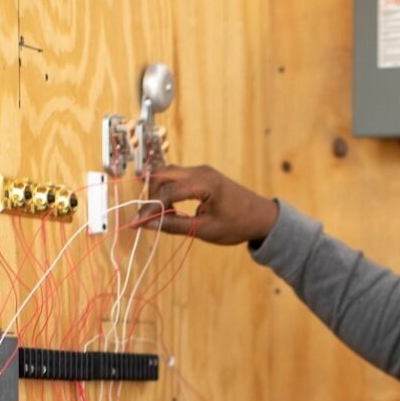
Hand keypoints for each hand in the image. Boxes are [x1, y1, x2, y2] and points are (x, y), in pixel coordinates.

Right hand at [133, 165, 278, 244]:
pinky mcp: (202, 175)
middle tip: (147, 218)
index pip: (168, 192)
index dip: (150, 209)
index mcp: (205, 183)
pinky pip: (178, 177)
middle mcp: (202, 171)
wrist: (262, 217)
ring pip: (168, 174)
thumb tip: (148, 224)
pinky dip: (169, 190)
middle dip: (151, 196)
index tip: (137, 224)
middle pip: (163, 175)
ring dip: (159, 192)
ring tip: (160, 214)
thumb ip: (174, 225)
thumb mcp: (205, 230)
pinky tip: (170, 208)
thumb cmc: (238, 224)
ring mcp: (202, 170)